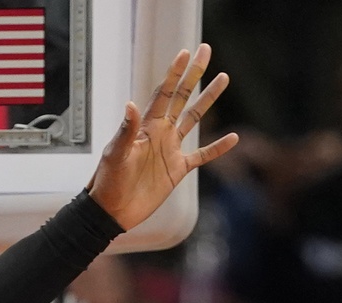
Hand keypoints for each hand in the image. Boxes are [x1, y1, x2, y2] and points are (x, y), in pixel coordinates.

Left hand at [88, 46, 237, 230]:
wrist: (112, 211)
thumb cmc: (108, 181)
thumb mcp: (115, 155)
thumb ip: (125, 131)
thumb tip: (130, 104)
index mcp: (146, 126)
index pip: (164, 93)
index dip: (174, 73)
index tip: (186, 53)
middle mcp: (161, 133)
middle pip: (182, 97)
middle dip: (194, 74)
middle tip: (206, 51)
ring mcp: (170, 150)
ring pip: (194, 119)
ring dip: (208, 99)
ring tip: (223, 78)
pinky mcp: (177, 170)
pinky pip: (202, 156)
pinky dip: (217, 148)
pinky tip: (233, 138)